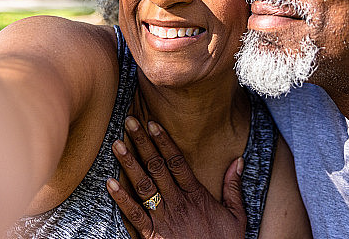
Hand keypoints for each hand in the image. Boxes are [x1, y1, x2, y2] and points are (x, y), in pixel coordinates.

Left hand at [106, 116, 245, 238]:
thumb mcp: (237, 216)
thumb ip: (233, 188)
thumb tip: (238, 160)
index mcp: (196, 195)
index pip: (177, 161)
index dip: (164, 141)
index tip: (153, 123)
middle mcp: (178, 203)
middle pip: (157, 167)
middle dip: (142, 143)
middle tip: (129, 122)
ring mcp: (163, 219)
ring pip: (143, 186)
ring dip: (129, 164)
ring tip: (117, 144)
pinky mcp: (152, 236)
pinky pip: (134, 215)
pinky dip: (121, 198)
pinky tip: (110, 182)